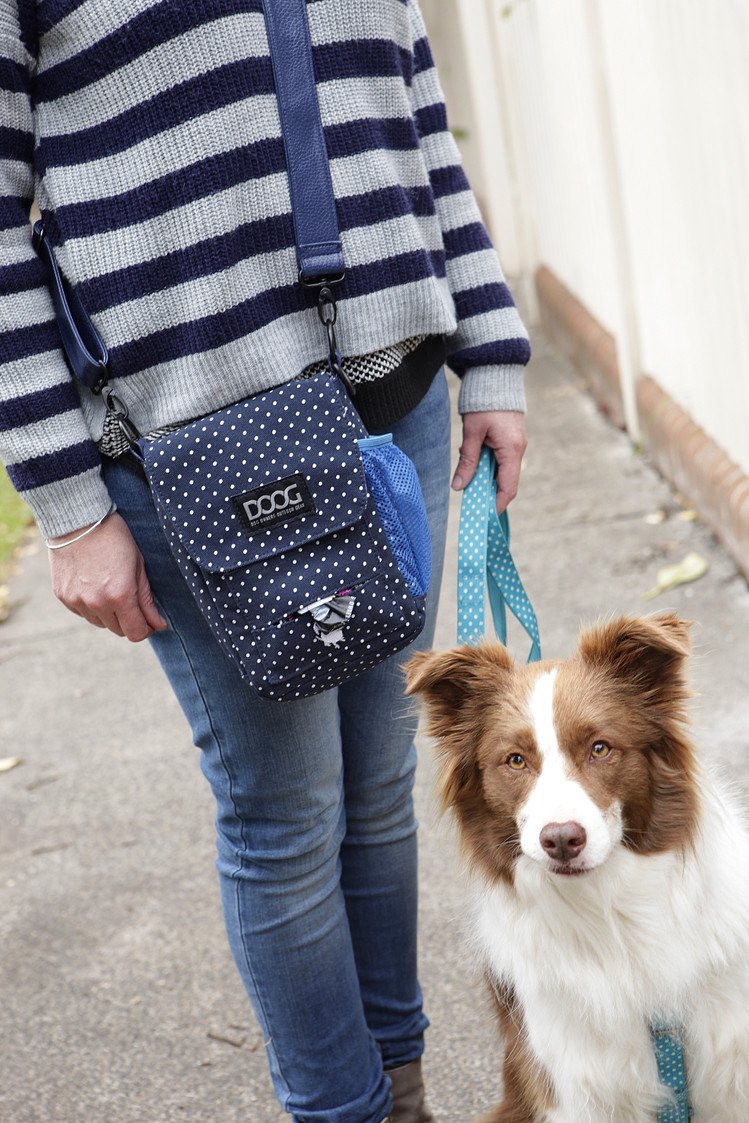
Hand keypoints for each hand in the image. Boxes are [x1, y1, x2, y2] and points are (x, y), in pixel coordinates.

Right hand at [48, 511, 167, 641]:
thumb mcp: (138, 566)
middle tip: (132, 600)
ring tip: (111, 588)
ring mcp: (77, 601)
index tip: (150, 621)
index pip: (136, 633)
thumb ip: (147, 600)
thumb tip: (159, 625)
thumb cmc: (115, 538)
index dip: (146, 629)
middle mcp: (97, 603)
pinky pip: (83, 613)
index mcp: (120, 596)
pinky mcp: (63, 596)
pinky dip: (91, 606)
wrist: (78, 519)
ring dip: (109, 614)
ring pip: (100, 623)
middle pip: (118, 631)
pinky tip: (94, 585)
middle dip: (129, 621)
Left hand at [451, 410, 526, 514]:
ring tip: (467, 474)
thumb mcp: (472, 433)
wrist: (495, 377)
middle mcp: (518, 450)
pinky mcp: (510, 441)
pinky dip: (487, 466)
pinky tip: (472, 458)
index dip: (497, 504)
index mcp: (512, 450)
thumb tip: (459, 487)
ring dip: (485, 478)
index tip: (483, 516)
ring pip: (502, 472)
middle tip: (470, 500)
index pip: (508, 487)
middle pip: (506, 482)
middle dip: (488, 493)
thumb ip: (467, 461)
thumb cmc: (483, 403)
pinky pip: (500, 461)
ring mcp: (516, 445)